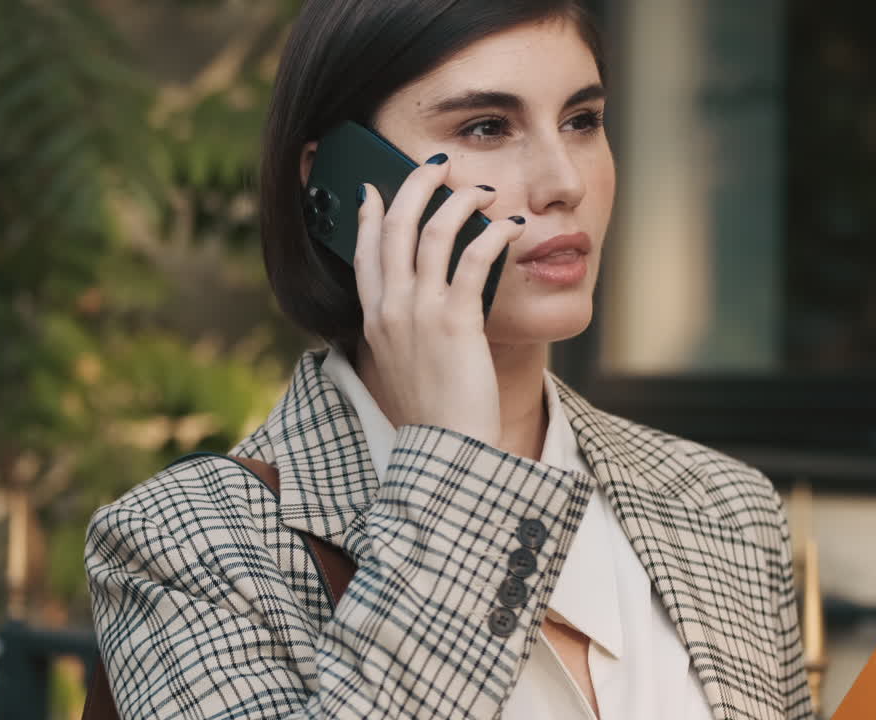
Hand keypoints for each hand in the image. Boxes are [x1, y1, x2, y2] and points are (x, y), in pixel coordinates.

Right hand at [353, 154, 524, 447]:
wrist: (444, 452)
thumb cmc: (434, 415)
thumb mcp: (406, 366)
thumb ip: (408, 330)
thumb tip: (428, 303)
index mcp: (374, 320)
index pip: (364, 253)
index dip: (369, 215)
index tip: (375, 190)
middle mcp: (391, 310)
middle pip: (394, 227)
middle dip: (415, 187)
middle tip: (438, 168)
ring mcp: (420, 314)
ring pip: (432, 234)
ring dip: (460, 203)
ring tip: (483, 191)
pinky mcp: (456, 323)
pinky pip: (474, 260)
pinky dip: (494, 235)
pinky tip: (511, 228)